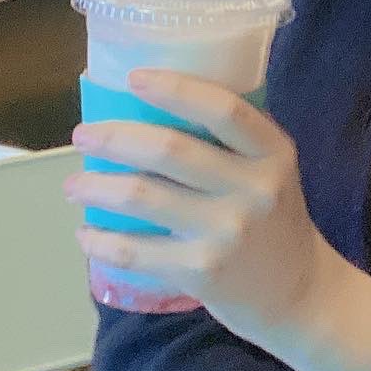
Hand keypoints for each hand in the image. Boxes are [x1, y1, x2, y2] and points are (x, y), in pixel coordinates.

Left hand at [65, 69, 333, 351]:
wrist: (297, 292)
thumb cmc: (274, 217)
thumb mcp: (273, 169)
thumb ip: (236, 139)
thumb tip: (163, 102)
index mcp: (273, 152)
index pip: (224, 109)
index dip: (176, 90)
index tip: (134, 78)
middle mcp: (253, 188)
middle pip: (171, 151)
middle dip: (115, 138)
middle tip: (83, 134)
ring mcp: (225, 233)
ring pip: (144, 198)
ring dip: (97, 187)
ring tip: (73, 184)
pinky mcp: (201, 273)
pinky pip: (136, 251)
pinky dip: (102, 241)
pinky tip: (86, 233)